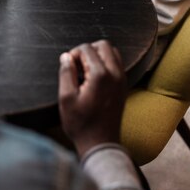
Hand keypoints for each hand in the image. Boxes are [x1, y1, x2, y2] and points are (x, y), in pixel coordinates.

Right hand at [58, 40, 126, 157]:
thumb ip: (66, 73)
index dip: (74, 53)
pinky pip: (118, 64)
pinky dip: (106, 63)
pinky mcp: (124, 86)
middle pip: (103, 45)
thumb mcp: (66, 98)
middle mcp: (115, 74)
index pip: (87, 48)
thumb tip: (66, 56)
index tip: (68, 66)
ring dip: (98, 55)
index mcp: (100, 75)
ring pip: (113, 52)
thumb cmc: (81, 124)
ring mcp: (122, 80)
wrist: (100, 144)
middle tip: (77, 65)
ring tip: (86, 69)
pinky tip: (94, 77)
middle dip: (88, 50)